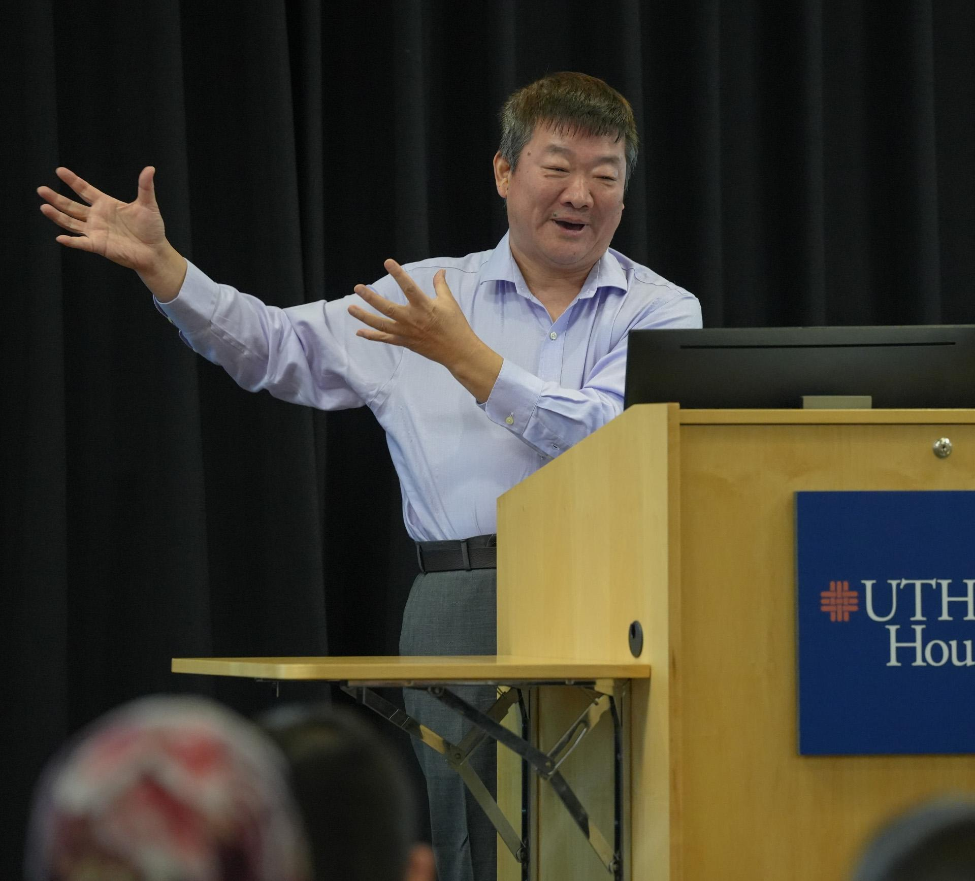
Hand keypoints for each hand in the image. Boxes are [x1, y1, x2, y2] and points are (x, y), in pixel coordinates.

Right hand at [38, 166, 185, 300]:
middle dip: (56, 198)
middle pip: (71, 206)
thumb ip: (145, 187)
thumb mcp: (148, 205)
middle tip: (41, 189)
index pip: (85, 190)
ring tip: (44, 207)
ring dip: (57, 216)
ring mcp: (96, 231)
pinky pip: (81, 243)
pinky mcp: (98, 245)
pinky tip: (60, 238)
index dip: (73, 181)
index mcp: (106, 204)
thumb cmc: (152, 228)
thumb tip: (150, 168)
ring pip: (71, 222)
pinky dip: (71, 241)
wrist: (155, 252)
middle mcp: (97, 217)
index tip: (60, 171)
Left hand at [350, 260, 502, 401]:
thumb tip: (440, 271)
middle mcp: (411, 319)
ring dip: (364, 316)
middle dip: (370, 297)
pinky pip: (385, 339)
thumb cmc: (455, 325)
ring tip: (350, 308)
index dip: (398, 274)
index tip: (387, 262)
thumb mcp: (449, 302)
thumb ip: (440, 285)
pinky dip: (371, 336)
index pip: (408, 287)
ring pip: (381, 324)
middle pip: (386, 307)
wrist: (457, 351)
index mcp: (423, 306)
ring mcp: (406, 332)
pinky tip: (359, 332)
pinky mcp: (405, 342)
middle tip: (357, 287)